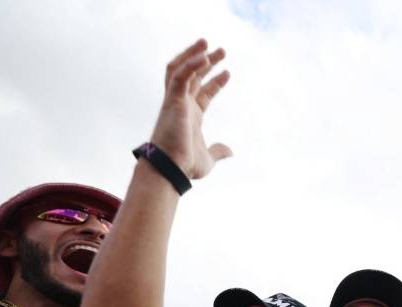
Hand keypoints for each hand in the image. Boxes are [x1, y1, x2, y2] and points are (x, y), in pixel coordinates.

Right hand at [150, 40, 232, 179]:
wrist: (172, 168)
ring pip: (181, 69)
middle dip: (206, 61)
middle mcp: (182, 105)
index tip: (228, 73)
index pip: (203, 92)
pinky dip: (190, 64)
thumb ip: (218, 151)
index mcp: (191, 115)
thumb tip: (230, 151)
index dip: (216, 82)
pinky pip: (179, 76)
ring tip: (207, 43)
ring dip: (194, 55)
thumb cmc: (185, 165)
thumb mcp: (209, 158)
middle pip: (193, 76)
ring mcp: (175, 101)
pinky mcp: (172, 100)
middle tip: (222, 51)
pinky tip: (204, 57)